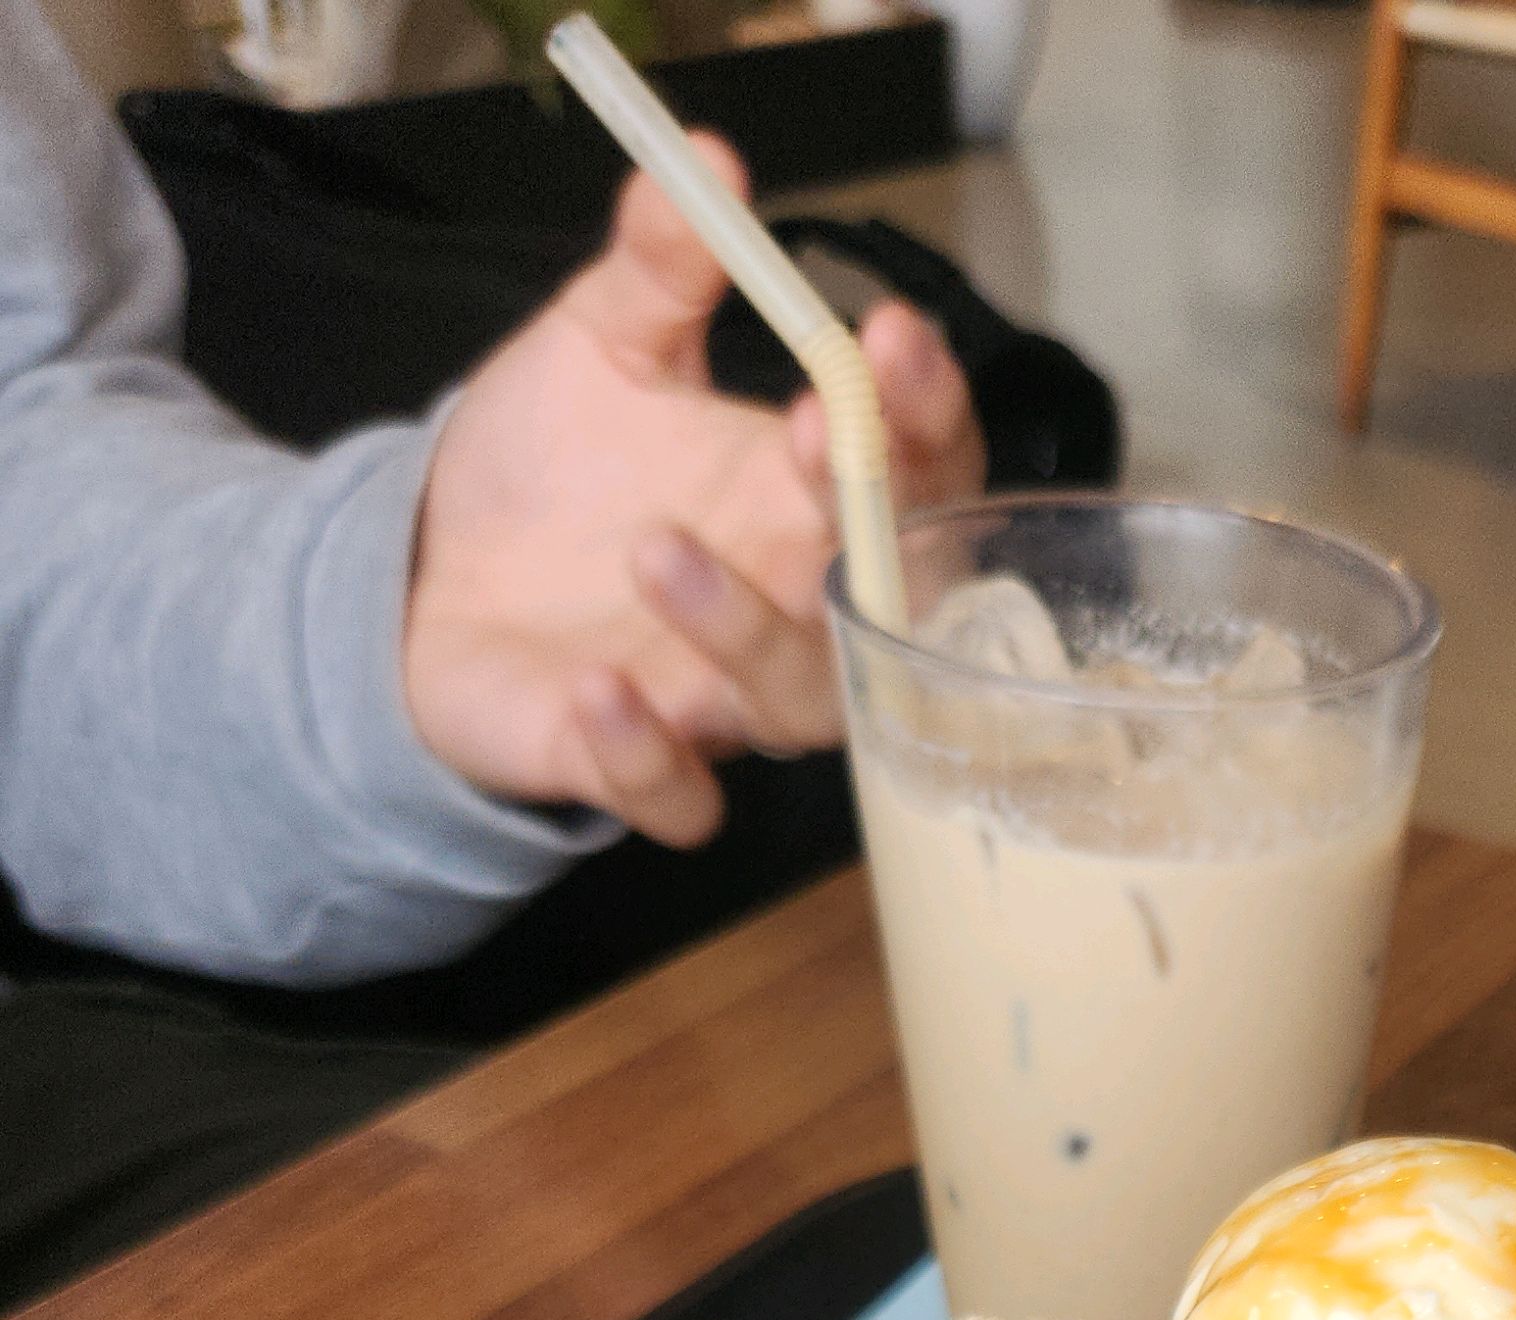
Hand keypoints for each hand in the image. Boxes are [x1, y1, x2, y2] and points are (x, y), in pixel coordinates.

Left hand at [402, 140, 982, 846]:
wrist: (428, 578)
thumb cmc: (550, 474)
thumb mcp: (602, 341)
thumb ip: (658, 262)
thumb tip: (702, 159)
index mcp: (803, 497)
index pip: (917, 470)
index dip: (924, 414)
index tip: (889, 337)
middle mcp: (791, 606)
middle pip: (894, 597)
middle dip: (871, 520)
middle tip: (819, 433)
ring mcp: (724, 697)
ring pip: (801, 705)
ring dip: (745, 631)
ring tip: (654, 548)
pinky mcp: (640, 769)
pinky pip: (683, 800)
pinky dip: (649, 758)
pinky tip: (600, 689)